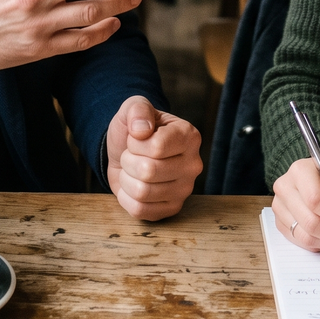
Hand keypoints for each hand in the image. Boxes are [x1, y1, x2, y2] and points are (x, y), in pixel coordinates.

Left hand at [106, 96, 201, 219]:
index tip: (136, 137)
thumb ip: (137, 109)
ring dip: (126, 179)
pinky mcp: (172, 208)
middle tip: (131, 155)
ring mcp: (185, 189)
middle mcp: (193, 164)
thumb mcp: (133, 108)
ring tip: (132, 169)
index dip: (135, 143)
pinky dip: (126, 197)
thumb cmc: (134, 130)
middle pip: (149, 171)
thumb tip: (141, 130)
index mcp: (189, 136)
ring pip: (143, 192)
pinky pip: (140, 210)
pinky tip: (132, 185)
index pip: (157, 147)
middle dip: (128, 161)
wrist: (126, 152)